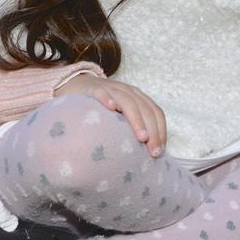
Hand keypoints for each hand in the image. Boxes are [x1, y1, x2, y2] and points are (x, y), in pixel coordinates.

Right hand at [53, 73, 167, 157]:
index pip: (156, 113)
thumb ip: (132, 129)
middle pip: (145, 109)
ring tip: (142, 137)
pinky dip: (107, 99)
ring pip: (128, 102)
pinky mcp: (93, 89)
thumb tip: (147, 154)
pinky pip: (102, 93)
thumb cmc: (103, 108)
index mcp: (139, 98)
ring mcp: (111, 89)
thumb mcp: (121, 116)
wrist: (78, 85)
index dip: (160, 131)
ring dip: (137, 120)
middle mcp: (128, 92)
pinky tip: (111, 107)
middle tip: (153, 151)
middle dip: (153, 131)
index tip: (159, 151)